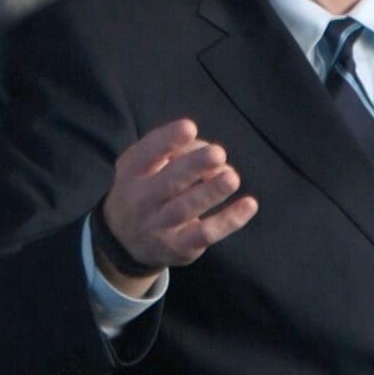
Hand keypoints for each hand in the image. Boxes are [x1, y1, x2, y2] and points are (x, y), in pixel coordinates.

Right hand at [97, 119, 256, 292]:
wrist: (124, 241)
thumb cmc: (142, 190)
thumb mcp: (140, 167)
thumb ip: (168, 151)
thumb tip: (210, 152)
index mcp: (132, 173)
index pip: (147, 154)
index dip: (167, 140)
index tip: (190, 128)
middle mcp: (142, 200)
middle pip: (169, 182)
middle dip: (194, 166)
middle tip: (218, 153)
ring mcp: (161, 226)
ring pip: (187, 208)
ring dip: (211, 192)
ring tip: (232, 177)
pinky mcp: (181, 246)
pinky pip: (206, 233)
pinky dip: (229, 220)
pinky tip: (249, 204)